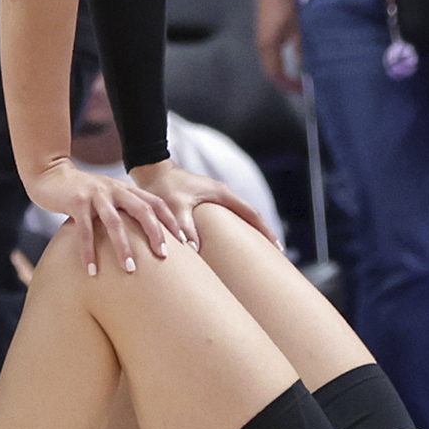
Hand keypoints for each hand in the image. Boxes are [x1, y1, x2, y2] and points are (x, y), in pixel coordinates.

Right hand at [24, 158, 184, 277]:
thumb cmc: (80, 193)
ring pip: (115, 222)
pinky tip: (91, 270)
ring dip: (123, 247)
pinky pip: (85, 230)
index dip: (171, 222)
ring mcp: (96, 194)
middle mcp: (115, 189)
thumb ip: (122, 211)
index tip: (183, 243)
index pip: (156, 203)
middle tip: (163, 256)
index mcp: (125, 189)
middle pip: (143, 210)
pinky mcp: (77, 202)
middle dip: (155, 233)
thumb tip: (141, 238)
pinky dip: (88, 251)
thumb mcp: (106, 198)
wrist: (50, 175)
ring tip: (129, 270)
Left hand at [134, 158, 272, 246]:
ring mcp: (216, 198)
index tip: (277, 249)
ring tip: (257, 256)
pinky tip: (232, 247)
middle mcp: (223, 195)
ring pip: (240, 218)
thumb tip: (196, 250)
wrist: (151, 171)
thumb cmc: (164, 187)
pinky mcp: (207, 203)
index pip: (252, 214)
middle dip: (263, 235)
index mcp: (222, 194)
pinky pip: (227, 219)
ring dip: (249, 234)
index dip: (266, 231)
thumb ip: (185, 226)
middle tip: (274, 257)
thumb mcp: (175, 207)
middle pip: (251, 217)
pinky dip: (234, 232)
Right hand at [256, 0, 300, 93]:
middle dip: (287, 81)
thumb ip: (302, 48)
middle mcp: (263, 43)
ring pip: (274, 60)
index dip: (289, 86)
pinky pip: (276, 50)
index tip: (302, 91)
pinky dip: (286, 57)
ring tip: (302, 74)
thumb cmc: (284, 1)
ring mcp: (265, 35)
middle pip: (273, 70)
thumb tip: (307, 66)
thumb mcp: (298, 27)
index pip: (275, 75)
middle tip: (303, 87)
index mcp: (267, 45)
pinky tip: (300, 54)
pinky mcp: (269, 28)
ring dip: (286, 69)